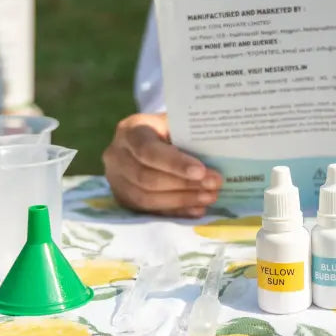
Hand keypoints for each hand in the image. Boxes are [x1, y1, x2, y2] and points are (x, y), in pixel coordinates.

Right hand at [103, 113, 222, 217]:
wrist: (148, 138)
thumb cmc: (168, 128)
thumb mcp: (175, 123)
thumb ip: (189, 136)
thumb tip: (220, 154)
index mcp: (130, 130)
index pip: (148, 150)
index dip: (175, 163)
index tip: (201, 171)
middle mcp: (116, 155)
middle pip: (147, 177)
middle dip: (184, 184)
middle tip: (214, 185)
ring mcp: (115, 179)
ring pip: (146, 198)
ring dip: (181, 200)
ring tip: (209, 198)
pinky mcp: (122, 198)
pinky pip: (148, 210)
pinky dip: (174, 211)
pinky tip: (196, 209)